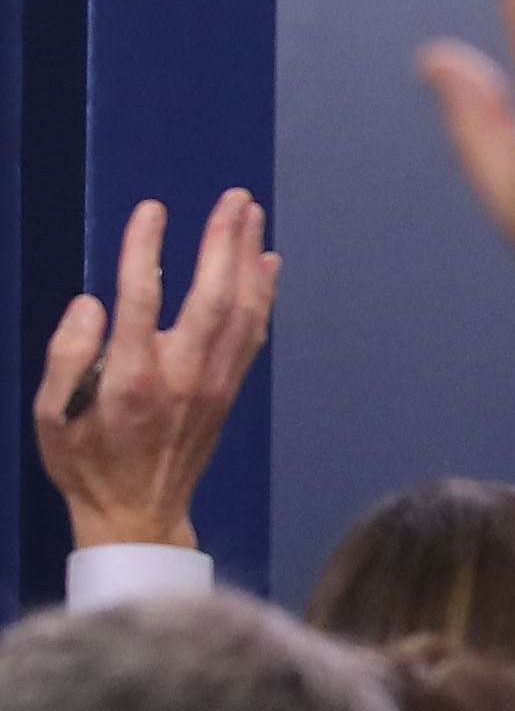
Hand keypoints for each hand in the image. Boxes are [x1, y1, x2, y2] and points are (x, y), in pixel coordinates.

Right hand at [34, 189, 280, 548]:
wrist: (139, 512)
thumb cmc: (86, 461)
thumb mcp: (52, 417)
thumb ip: (66, 357)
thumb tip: (91, 302)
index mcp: (131, 380)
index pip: (140, 300)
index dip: (145, 252)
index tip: (152, 211)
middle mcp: (182, 375)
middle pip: (210, 297)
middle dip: (223, 243)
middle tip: (233, 198)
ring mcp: (214, 381)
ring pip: (241, 311)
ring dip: (248, 258)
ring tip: (252, 214)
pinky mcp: (231, 388)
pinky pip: (253, 333)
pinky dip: (263, 295)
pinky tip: (266, 263)